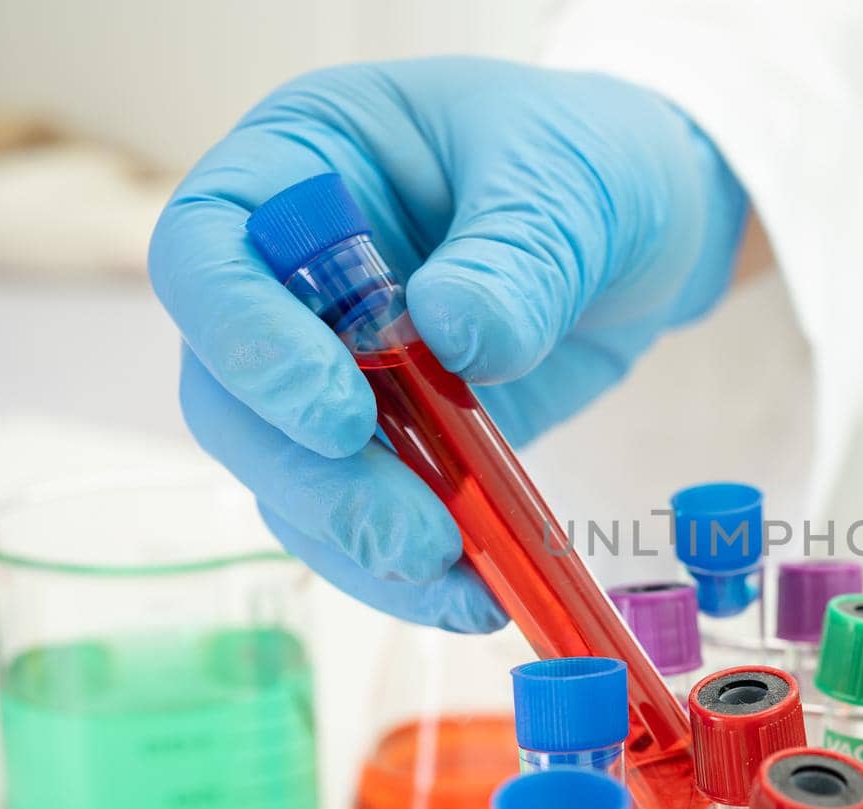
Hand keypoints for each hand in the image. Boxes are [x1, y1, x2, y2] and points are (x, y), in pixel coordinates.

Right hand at [150, 58, 746, 631]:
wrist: (655, 226)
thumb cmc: (596, 161)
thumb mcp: (571, 184)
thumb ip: (515, 256)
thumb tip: (451, 332)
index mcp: (304, 163)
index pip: (207, 250)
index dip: (248, 342)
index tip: (340, 413)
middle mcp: (292, 272)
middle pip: (230, 391)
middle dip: (314, 477)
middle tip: (413, 534)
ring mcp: (335, 362)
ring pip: (288, 473)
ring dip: (359, 540)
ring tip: (458, 583)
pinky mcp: (393, 437)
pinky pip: (365, 511)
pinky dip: (409, 567)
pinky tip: (474, 593)